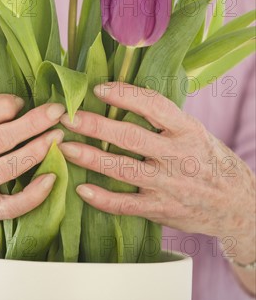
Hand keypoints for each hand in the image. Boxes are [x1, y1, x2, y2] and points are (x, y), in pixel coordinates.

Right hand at [0, 95, 64, 241]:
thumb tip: (15, 101)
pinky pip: (12, 206)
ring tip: (58, 136)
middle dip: (31, 123)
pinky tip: (52, 178)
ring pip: (8, 169)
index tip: (20, 101)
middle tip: (56, 111)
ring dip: (37, 150)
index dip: (1, 106)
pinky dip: (34, 194)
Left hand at [58, 83, 254, 249]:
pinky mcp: (162, 210)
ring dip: (90, 158)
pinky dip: (103, 199)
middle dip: (94, 125)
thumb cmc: (206, 158)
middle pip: (130, 137)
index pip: (153, 105)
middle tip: (66, 117)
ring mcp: (169, 185)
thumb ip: (162, 118)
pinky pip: (127, 205)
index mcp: (187, 129)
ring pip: (123, 169)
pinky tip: (82, 189)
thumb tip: (119, 94)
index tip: (98, 88)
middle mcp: (178, 156)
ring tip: (65, 147)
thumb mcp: (193, 130)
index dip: (124, 95)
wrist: (234, 203)